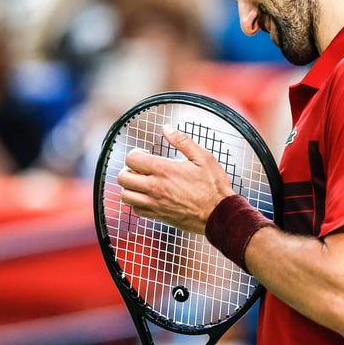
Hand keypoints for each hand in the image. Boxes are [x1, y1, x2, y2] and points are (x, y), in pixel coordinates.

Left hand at [117, 125, 233, 233]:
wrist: (220, 215)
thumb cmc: (214, 186)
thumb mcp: (203, 158)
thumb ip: (183, 141)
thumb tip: (166, 128)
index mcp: (164, 171)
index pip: (132, 159)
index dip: (135, 153)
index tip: (145, 153)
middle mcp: (155, 188)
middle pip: (123, 178)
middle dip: (128, 169)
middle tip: (140, 168)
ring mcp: (155, 204)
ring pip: (126, 195)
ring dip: (130, 187)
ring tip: (142, 182)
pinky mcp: (158, 216)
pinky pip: (135, 209)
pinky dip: (137, 202)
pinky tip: (148, 196)